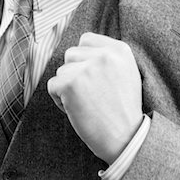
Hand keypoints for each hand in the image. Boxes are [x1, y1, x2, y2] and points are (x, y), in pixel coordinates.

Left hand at [47, 32, 142, 163]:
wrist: (126, 140)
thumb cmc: (123, 110)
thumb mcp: (126, 73)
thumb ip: (107, 56)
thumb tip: (81, 48)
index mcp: (119, 49)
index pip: (86, 40)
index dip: (84, 59)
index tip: (93, 77)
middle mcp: (104, 55)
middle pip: (71, 53)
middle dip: (75, 72)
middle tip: (91, 94)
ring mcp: (86, 68)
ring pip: (61, 70)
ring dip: (67, 87)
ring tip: (86, 103)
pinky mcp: (70, 83)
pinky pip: (52, 85)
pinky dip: (59, 100)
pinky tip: (77, 110)